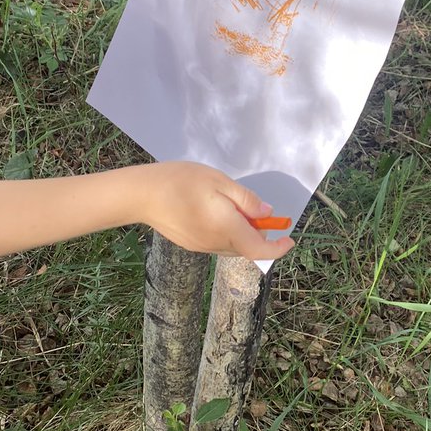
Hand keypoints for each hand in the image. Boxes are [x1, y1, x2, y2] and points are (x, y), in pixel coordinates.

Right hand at [139, 161, 294, 260]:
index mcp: (227, 228)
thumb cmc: (181, 181)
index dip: (278, 248)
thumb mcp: (220, 181)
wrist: (141, 195)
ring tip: (228, 205)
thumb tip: (267, 214)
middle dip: (257, 232)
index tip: (288, 239)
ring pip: (232, 246)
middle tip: (252, 208)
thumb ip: (246, 200)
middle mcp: (216, 243)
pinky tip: (212, 211)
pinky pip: (218, 243)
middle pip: (247, 247)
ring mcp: (202, 247)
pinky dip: (226, 233)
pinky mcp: (191, 244)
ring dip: (241, 232)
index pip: (259, 249)